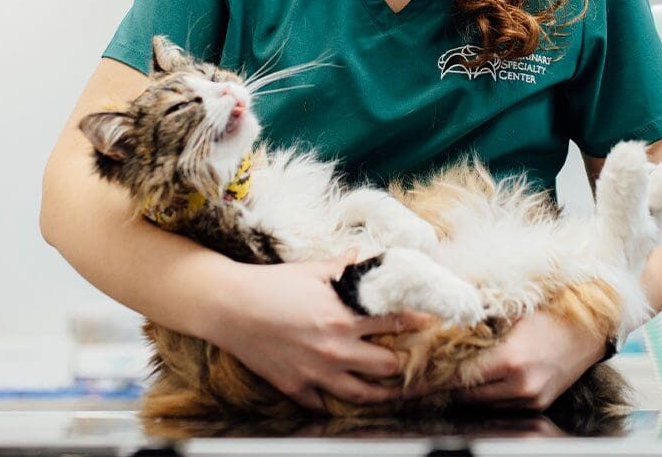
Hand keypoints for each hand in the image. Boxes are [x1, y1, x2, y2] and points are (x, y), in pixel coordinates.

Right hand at [210, 250, 432, 412]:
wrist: (231, 307)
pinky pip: (323, 403)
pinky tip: (343, 399)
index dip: (415, 321)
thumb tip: (361, 256)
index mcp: (344, 317)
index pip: (393, 321)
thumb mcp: (311, 271)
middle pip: (386, 364)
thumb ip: (342, 268)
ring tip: (395, 390)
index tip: (430, 321)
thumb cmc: (272, 284)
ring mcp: (317, 373)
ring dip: (382, 391)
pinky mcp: (296, 388)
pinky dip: (334, 402)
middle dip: (402, 360)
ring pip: (362, 393)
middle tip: (413, 358)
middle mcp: (336, 350)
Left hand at [410, 310, 606, 410]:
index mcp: (512, 360)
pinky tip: (470, 378)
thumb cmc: (553, 308)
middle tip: (415, 376)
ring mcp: (531, 399)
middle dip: (441, 386)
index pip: (460, 376)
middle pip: (466, 394)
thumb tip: (441, 317)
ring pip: (481, 402)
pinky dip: (483, 392)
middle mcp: (521, 387)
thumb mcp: (513, 308)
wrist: (593, 327)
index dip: (431, 378)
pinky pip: (500, 403)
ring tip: (438, 376)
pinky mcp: (538, 404)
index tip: (407, 379)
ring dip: (461, 390)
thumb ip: (479, 316)